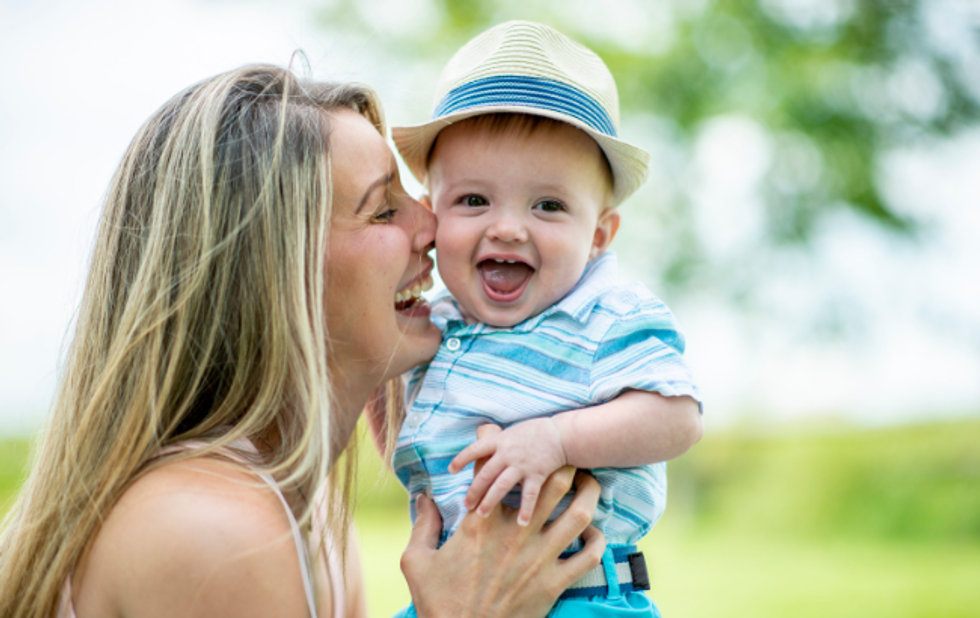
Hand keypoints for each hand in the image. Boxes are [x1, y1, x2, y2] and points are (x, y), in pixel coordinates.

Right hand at [402, 425, 604, 617]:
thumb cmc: (438, 603)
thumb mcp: (416, 561)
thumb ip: (423, 524)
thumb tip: (423, 496)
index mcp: (482, 523)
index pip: (495, 472)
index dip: (496, 445)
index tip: (499, 433)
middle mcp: (515, 534)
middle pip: (551, 483)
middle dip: (561, 463)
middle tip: (563, 456)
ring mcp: (539, 558)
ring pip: (578, 514)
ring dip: (588, 493)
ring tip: (589, 483)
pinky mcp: (554, 583)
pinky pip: (588, 556)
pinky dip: (597, 540)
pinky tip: (593, 532)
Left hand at [449, 419, 566, 524]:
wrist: (561, 434)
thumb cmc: (536, 432)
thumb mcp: (512, 432)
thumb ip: (497, 443)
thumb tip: (481, 451)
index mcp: (499, 441)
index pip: (474, 449)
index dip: (461, 459)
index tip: (451, 470)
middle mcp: (507, 453)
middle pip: (485, 473)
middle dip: (474, 490)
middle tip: (466, 504)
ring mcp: (521, 464)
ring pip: (501, 485)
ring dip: (490, 500)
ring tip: (481, 514)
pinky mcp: (537, 473)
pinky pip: (529, 494)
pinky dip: (525, 509)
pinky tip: (521, 523)